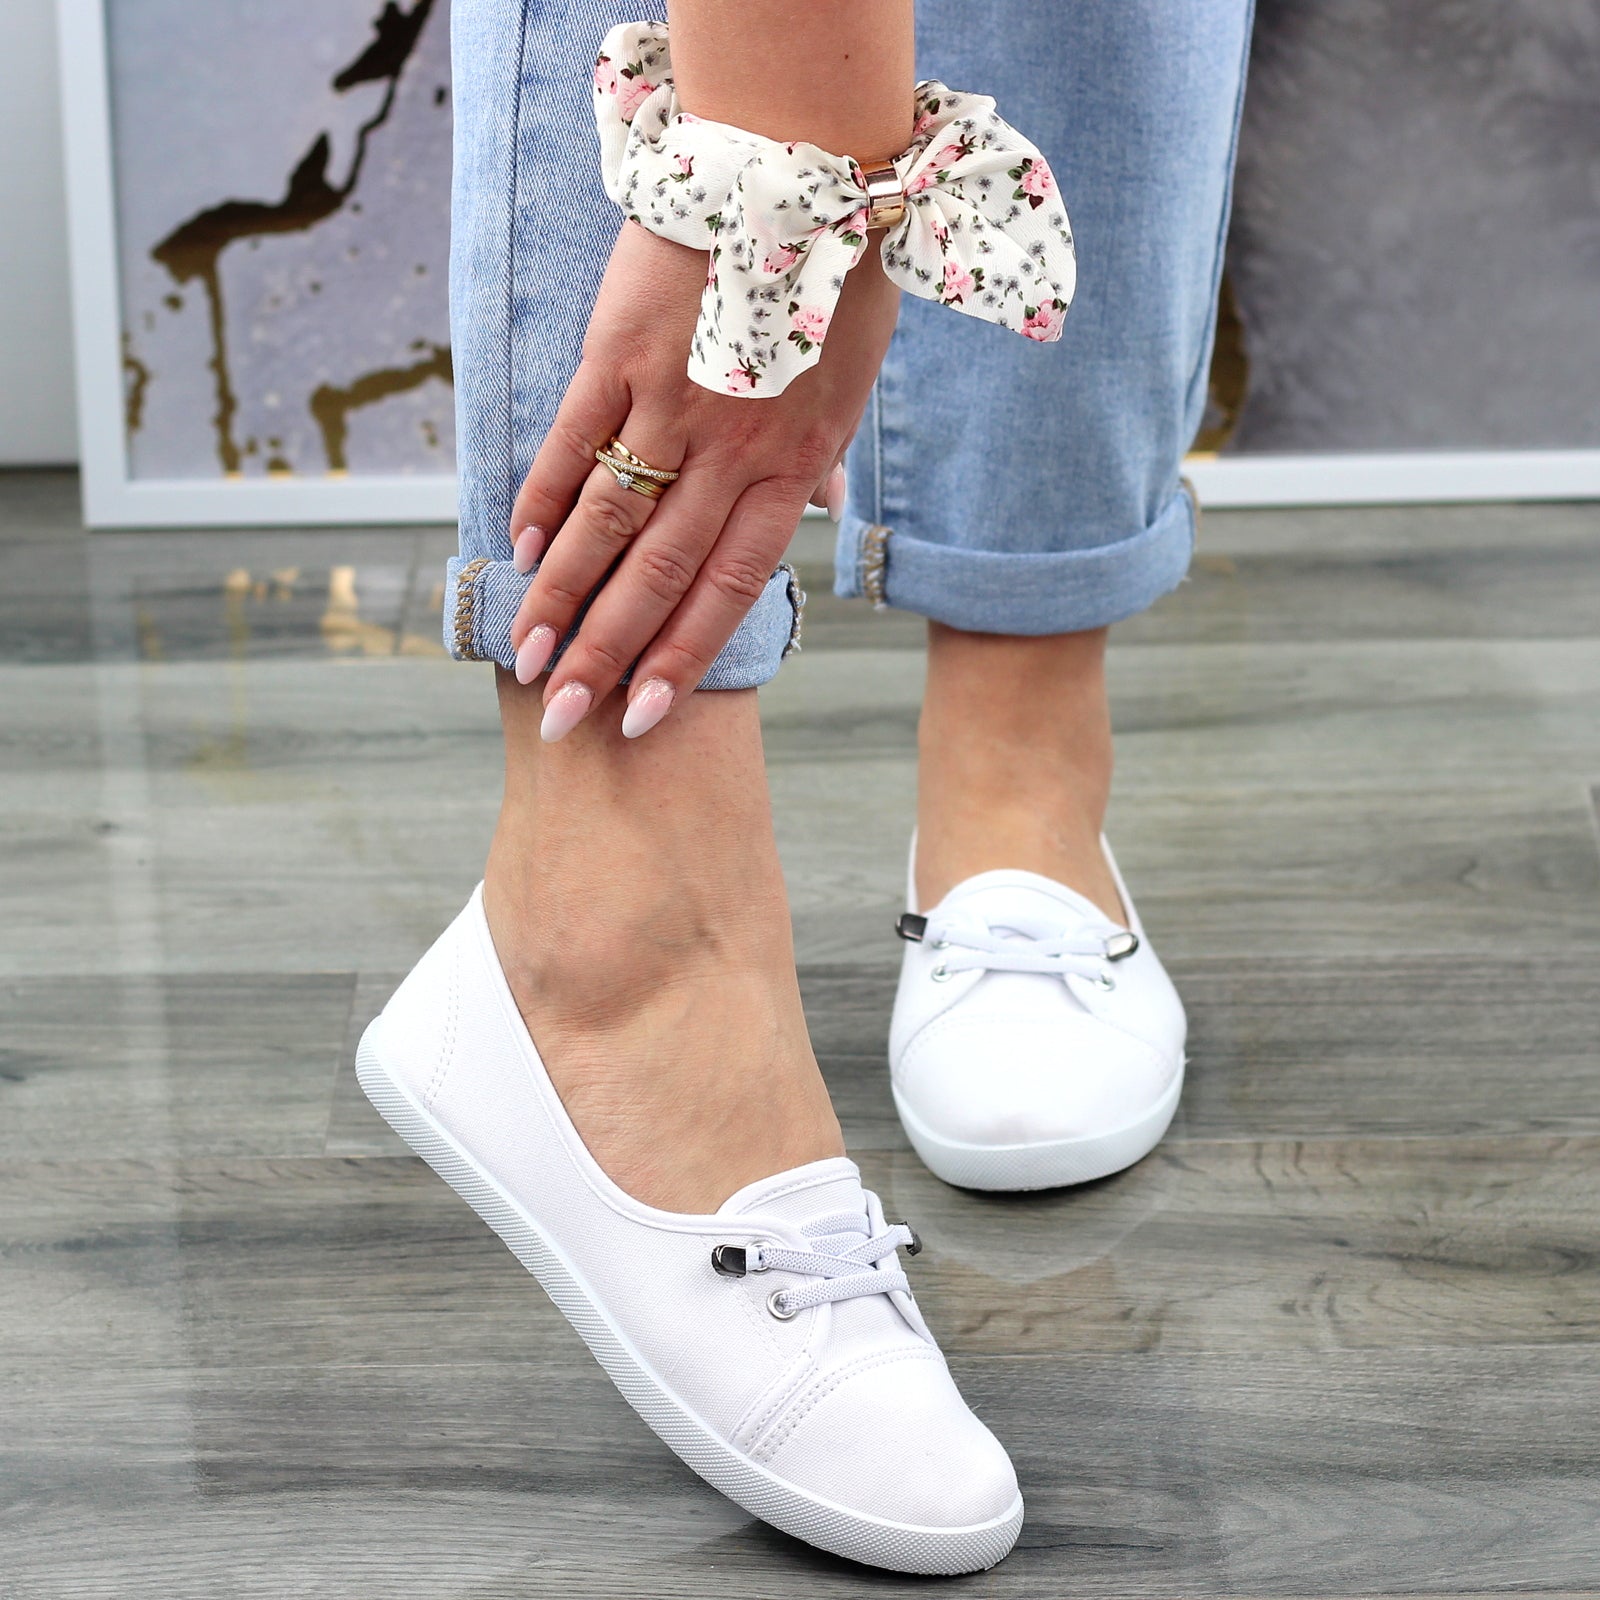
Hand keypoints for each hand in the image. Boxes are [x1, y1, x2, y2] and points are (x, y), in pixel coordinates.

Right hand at [504, 219, 898, 739]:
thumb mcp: (853, 383)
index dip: (679, 657)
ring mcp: (672, 401)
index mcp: (790, 467)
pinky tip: (520, 546)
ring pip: (607, 520)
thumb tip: (824, 509)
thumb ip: (823, 457)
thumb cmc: (837, 279)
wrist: (802, 166)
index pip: (727, 589)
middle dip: (605, 653)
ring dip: (561, 593)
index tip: (638, 716)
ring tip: (525, 652)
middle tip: (562, 714)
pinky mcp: (621, 349)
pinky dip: (546, 494)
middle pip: (655, 575)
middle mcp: (730, 451)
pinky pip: (575, 438)